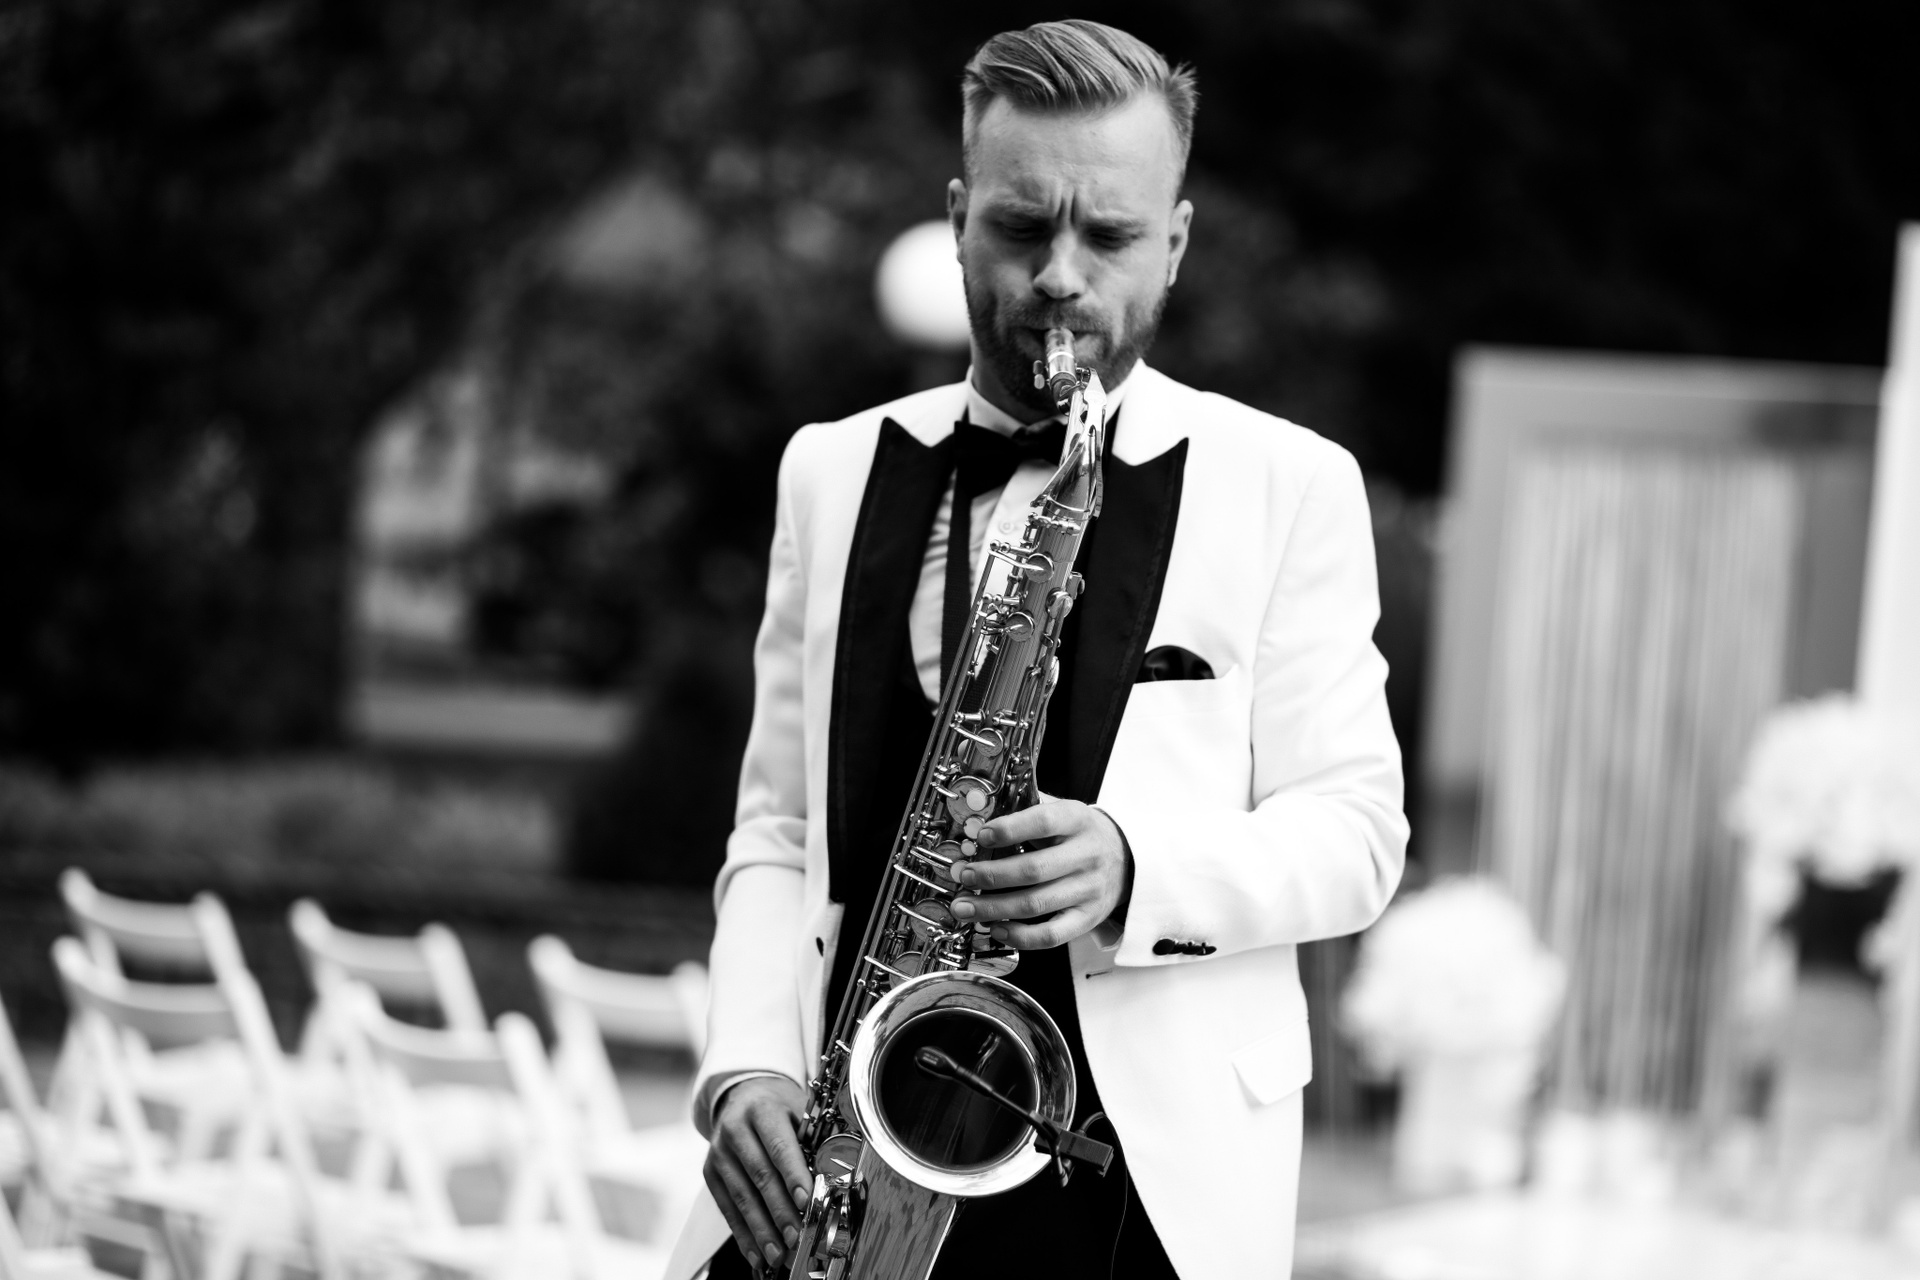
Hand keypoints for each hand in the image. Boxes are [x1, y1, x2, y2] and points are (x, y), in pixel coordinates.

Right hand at [704, 1075, 810, 1273]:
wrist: (743, 1096)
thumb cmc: (780, 1108)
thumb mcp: (798, 1112)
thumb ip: (812, 1143)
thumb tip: (830, 1183)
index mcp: (762, 1109)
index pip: (779, 1146)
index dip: (793, 1175)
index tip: (806, 1201)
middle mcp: (735, 1129)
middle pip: (760, 1175)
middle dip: (779, 1211)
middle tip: (796, 1236)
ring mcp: (719, 1152)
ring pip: (741, 1196)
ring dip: (761, 1230)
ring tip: (778, 1254)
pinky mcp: (710, 1173)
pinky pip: (727, 1208)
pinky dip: (743, 1234)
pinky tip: (756, 1252)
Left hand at [950, 795, 1131, 948]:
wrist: (1124, 859)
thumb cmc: (1079, 834)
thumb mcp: (1061, 810)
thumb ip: (1025, 811)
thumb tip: (977, 821)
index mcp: (1077, 821)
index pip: (1043, 823)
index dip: (1008, 830)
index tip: (981, 836)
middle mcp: (1087, 856)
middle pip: (1033, 870)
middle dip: (991, 876)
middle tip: (965, 876)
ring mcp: (1088, 891)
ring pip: (1035, 905)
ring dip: (993, 908)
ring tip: (964, 907)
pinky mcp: (1086, 919)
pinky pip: (1050, 935)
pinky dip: (1019, 936)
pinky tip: (996, 928)